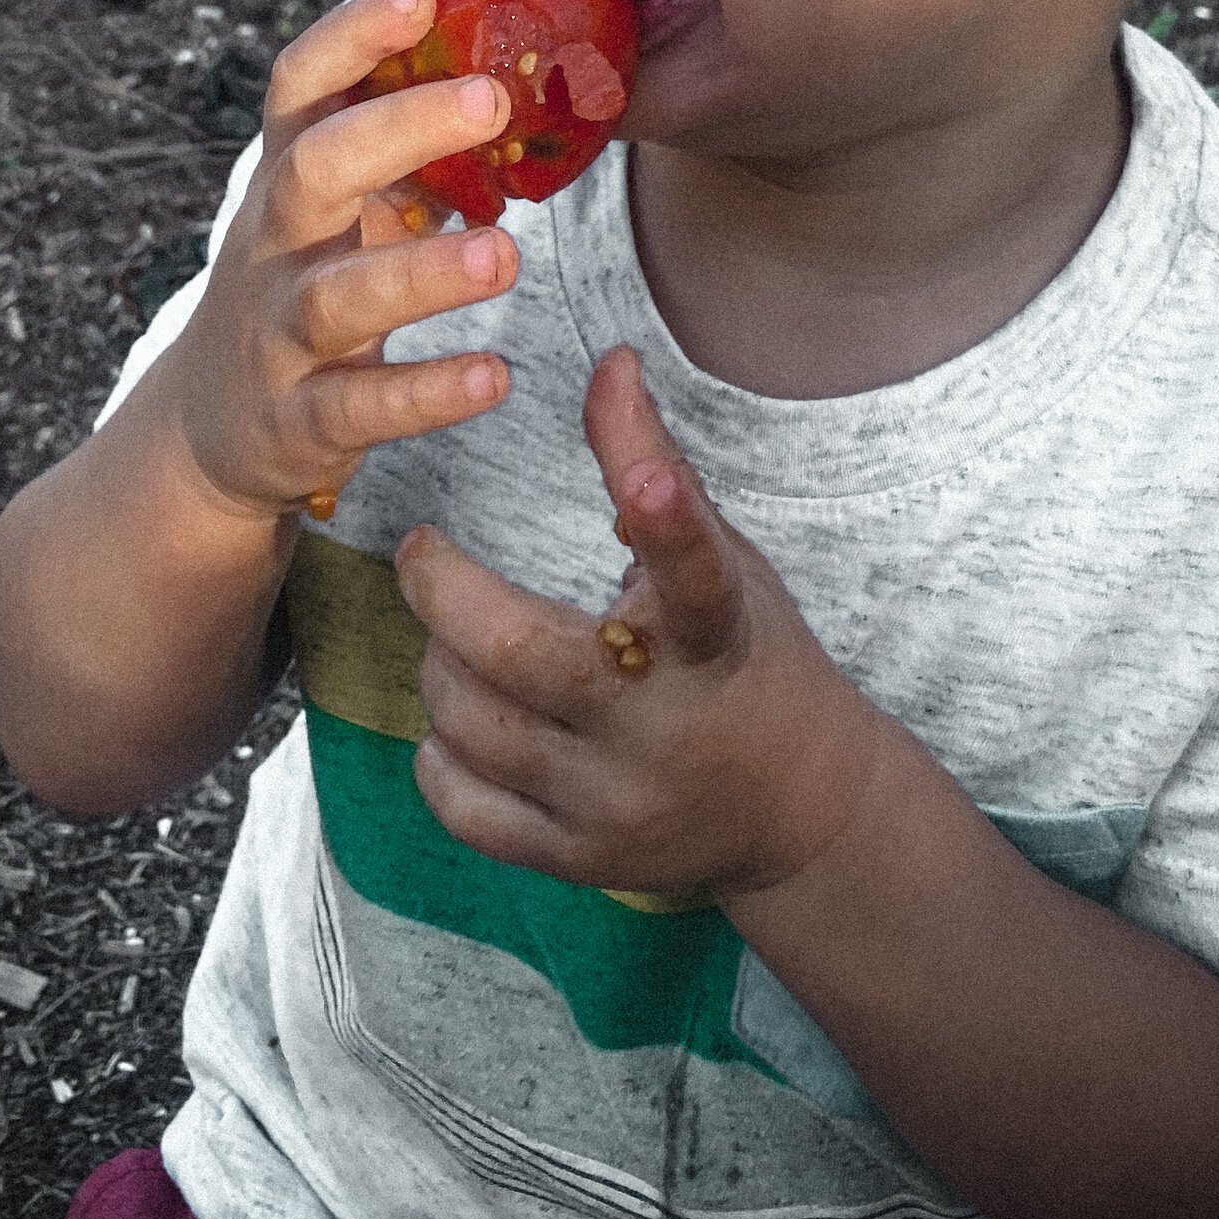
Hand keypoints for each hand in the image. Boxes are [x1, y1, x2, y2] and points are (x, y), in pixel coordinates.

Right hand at [164, 0, 522, 523]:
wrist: (210, 426)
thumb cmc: (301, 283)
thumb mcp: (331, 207)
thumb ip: (397, 142)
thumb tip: (498, 51)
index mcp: (286, 177)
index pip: (301, 87)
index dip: (351, 36)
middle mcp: (273, 245)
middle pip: (315, 169)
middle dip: (398, 128)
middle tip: (490, 97)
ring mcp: (278, 334)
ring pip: (338, 297)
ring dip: (422, 273)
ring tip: (506, 253)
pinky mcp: (300, 420)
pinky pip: (361, 406)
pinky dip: (427, 393)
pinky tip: (493, 375)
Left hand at [395, 346, 885, 902]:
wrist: (798, 811)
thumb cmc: (749, 658)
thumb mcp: (730, 564)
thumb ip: (658, 469)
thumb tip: (610, 359)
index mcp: (718, 642)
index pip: (696, 578)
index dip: (667, 524)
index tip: (644, 479)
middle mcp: (665, 727)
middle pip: (525, 656)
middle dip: (446, 592)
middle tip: (421, 549)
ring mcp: (617, 804)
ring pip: (475, 723)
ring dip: (441, 665)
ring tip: (454, 637)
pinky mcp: (579, 859)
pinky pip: (464, 805)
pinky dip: (440, 753)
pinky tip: (458, 719)